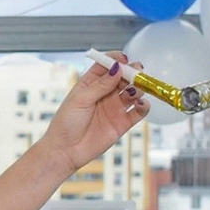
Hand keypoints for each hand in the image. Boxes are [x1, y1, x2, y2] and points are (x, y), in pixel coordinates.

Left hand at [40, 51, 147, 171]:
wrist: (66, 150)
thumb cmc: (66, 123)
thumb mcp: (80, 100)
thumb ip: (100, 85)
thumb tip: (117, 68)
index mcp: (90, 84)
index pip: (106, 66)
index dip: (116, 60)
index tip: (124, 59)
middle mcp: (105, 94)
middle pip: (124, 77)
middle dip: (132, 72)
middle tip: (137, 72)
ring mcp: (115, 107)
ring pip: (134, 91)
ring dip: (139, 87)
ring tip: (135, 90)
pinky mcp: (122, 122)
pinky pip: (139, 111)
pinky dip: (144, 106)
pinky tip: (140, 104)